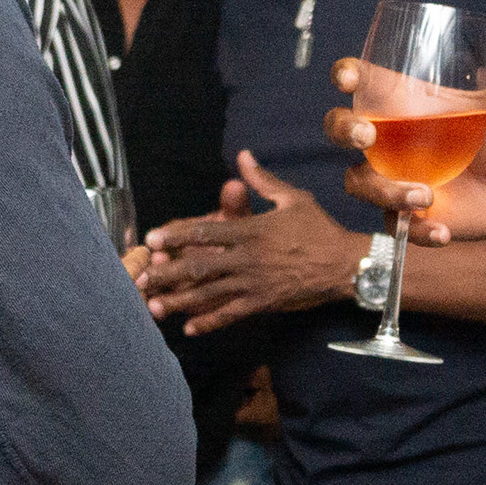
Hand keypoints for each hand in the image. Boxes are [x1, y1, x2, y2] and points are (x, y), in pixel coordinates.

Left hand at [136, 153, 366, 335]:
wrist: (344, 264)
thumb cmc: (318, 228)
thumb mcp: (292, 198)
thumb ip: (262, 180)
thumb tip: (243, 155)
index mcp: (251, 231)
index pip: (206, 232)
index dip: (176, 235)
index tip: (152, 238)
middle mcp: (247, 258)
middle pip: (199, 266)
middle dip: (167, 272)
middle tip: (141, 278)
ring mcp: (254, 284)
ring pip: (209, 294)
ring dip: (179, 300)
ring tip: (154, 306)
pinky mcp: (263, 303)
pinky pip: (231, 315)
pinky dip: (209, 322)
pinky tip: (189, 329)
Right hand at [331, 60, 485, 244]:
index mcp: (406, 104)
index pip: (363, 82)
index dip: (346, 75)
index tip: (348, 80)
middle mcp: (389, 139)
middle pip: (339, 128)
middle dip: (343, 129)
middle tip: (367, 136)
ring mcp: (392, 177)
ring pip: (358, 182)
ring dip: (385, 190)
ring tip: (426, 196)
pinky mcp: (404, 214)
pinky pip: (393, 225)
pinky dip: (416, 231)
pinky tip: (443, 232)